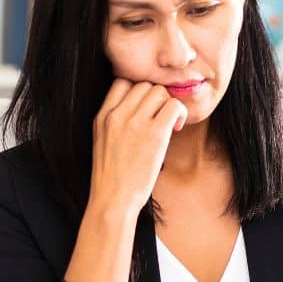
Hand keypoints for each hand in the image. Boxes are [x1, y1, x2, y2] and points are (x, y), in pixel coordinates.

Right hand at [90, 79, 187, 215]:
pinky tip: (176, 129)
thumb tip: (139, 108)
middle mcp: (117, 114)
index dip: (138, 90)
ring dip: (168, 104)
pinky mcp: (155, 133)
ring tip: (169, 124)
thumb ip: (115, 122)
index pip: (122, 81)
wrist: (112, 200)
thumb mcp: (102, 142)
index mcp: (102, 116)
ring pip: (160, 91)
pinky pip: (174, 106)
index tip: (146, 108)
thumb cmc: (111, 177)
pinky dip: (179, 113)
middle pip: (144, 84)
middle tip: (160, 117)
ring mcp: (135, 123)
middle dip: (156, 97)